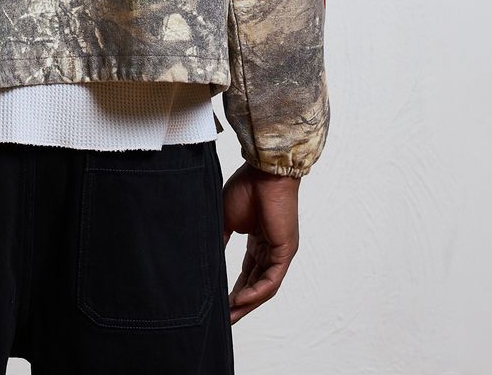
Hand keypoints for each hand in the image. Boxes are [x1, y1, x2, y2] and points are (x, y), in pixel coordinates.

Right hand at [222, 160, 300, 323]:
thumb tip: (207, 261)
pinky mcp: (285, 251)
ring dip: (247, 303)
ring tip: (230, 315)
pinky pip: (271, 280)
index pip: (248, 273)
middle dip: (241, 303)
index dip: (235, 289)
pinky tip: (241, 300)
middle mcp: (270, 249)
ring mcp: (280, 251)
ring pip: (264, 286)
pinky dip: (256, 292)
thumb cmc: (245, 189)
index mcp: (258, 240)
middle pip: (256, 284)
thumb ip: (219, 241)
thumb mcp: (225, 220)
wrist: (262, 173)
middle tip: (225, 318)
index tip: (220, 303)